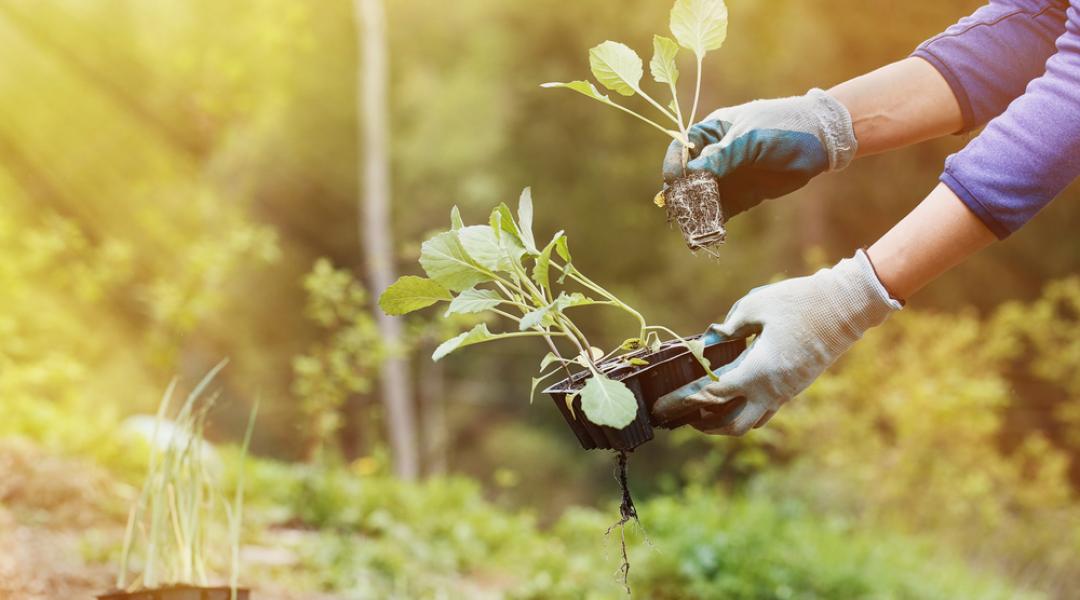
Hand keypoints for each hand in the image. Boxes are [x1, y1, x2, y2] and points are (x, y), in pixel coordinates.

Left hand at [652, 250, 900, 434]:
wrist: (847, 306)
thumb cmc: (801, 302)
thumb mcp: (756, 305)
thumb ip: (730, 326)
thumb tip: (712, 338)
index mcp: (759, 371)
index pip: (714, 395)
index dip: (687, 400)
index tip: (667, 402)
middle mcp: (773, 390)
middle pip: (733, 425)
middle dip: (706, 425)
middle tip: (684, 416)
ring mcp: (787, 392)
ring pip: (752, 422)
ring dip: (726, 422)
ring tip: (704, 413)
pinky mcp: (796, 387)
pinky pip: (766, 410)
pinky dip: (745, 411)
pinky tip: (733, 398)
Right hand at [662, 89, 856, 219]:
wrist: (820, 140)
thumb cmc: (782, 126)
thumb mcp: (750, 137)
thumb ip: (721, 156)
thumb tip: (691, 173)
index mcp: (713, 132)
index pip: (682, 148)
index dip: (675, 165)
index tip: (674, 181)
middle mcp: (715, 155)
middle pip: (688, 177)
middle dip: (683, 194)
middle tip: (683, 210)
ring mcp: (729, 177)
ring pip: (703, 197)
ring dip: (696, 212)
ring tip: (694, 227)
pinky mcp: (742, 196)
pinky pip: (722, 210)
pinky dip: (714, 222)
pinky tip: (710, 232)